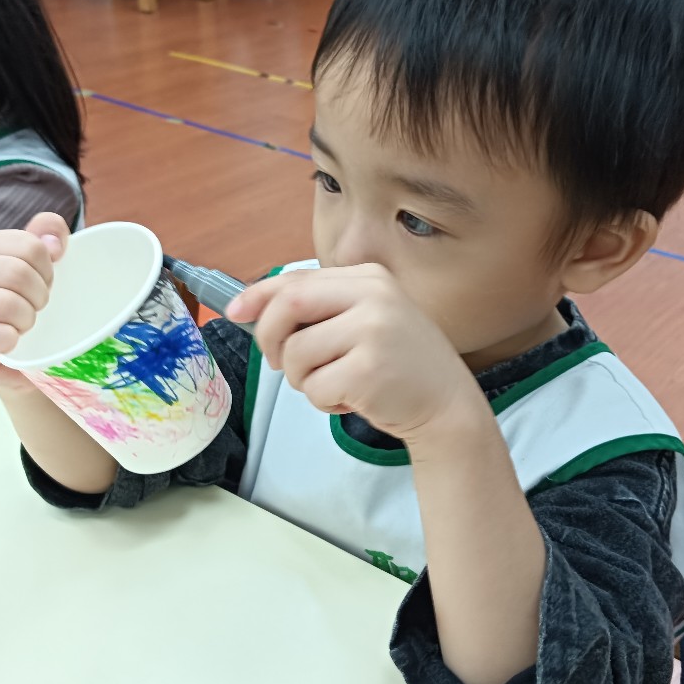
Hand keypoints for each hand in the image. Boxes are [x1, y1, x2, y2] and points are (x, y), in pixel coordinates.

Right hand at [0, 211, 68, 395]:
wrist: (11, 354)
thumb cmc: (20, 301)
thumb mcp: (36, 265)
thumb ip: (47, 237)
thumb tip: (54, 242)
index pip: (29, 245)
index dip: (47, 268)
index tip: (42, 282)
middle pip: (16, 272)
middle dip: (39, 295)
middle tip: (35, 307)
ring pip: (3, 303)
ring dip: (26, 318)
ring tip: (22, 324)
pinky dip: (7, 339)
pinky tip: (10, 340)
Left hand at [225, 263, 481, 441]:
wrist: (448, 405)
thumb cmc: (398, 365)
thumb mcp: (367, 320)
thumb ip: (321, 308)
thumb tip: (250, 309)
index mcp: (369, 278)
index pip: (297, 279)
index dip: (258, 295)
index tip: (235, 312)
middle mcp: (373, 296)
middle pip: (288, 306)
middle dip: (269, 337)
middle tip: (277, 362)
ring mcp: (373, 331)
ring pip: (296, 354)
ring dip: (301, 379)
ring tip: (334, 384)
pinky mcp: (368, 370)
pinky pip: (313, 387)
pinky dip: (322, 401)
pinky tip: (350, 400)